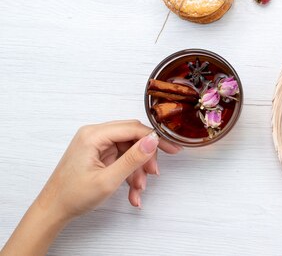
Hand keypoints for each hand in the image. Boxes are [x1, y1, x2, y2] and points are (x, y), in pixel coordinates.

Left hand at [1, 120, 182, 255]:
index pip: (133, 128)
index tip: (171, 148)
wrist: (52, 211)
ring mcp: (96, 145)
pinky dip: (128, 174)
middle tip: (153, 172)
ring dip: (136, 170)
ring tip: (138, 189)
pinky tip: (131, 191)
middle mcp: (94, 135)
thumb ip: (133, 159)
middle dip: (145, 157)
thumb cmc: (71, 196)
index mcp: (93, 135)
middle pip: (132, 137)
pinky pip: (121, 159)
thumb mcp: (108, 180)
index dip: (154, 139)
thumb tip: (152, 141)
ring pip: (128, 150)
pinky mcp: (97, 155)